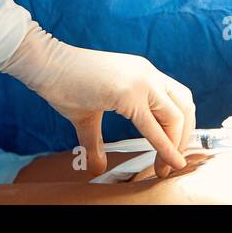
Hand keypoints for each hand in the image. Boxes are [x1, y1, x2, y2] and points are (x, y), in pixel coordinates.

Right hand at [2, 26, 195, 176]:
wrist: (46, 64)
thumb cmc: (64, 84)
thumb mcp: (87, 116)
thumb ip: (95, 142)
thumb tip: (96, 168)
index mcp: (143, 74)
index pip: (175, 100)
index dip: (179, 130)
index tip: (173, 155)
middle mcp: (148, 74)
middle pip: (185, 107)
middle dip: (183, 139)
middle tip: (172, 164)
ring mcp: (141, 80)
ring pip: (176, 115)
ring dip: (176, 144)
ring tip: (167, 165)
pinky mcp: (128, 92)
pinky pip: (153, 125)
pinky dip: (164, 146)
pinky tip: (165, 160)